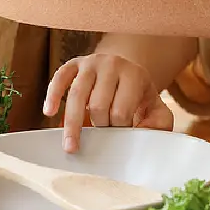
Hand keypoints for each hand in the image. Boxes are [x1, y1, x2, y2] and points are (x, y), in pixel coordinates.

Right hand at [43, 53, 173, 151]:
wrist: (126, 70)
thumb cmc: (139, 96)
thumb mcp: (157, 109)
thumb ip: (159, 125)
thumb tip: (144, 138)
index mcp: (135, 75)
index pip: (121, 110)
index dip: (119, 128)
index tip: (120, 135)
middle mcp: (112, 64)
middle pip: (98, 105)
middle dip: (99, 126)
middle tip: (101, 137)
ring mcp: (91, 62)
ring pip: (77, 95)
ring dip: (73, 124)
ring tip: (70, 147)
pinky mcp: (74, 63)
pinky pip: (60, 78)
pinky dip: (53, 95)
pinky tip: (49, 112)